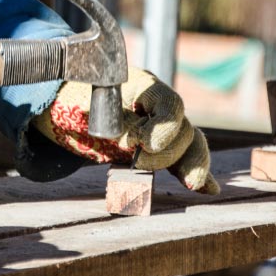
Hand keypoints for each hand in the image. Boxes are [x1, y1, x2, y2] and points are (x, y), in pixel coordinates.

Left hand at [32, 68, 218, 194]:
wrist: (67, 107)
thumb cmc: (74, 100)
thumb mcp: (85, 104)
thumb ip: (108, 116)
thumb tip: (131, 138)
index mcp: (143, 86)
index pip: (170, 104)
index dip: (164, 127)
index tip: (142, 144)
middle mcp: (158, 106)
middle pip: (183, 129)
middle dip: (166, 151)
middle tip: (138, 162)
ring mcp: (162, 127)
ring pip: (190, 144)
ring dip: (191, 165)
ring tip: (191, 183)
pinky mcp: (159, 148)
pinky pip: (183, 159)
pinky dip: (195, 172)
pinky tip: (208, 188)